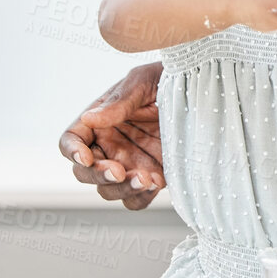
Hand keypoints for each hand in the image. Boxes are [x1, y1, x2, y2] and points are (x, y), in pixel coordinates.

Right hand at [58, 64, 165, 209]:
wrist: (205, 91)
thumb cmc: (168, 79)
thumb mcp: (144, 81)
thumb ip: (119, 101)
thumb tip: (90, 118)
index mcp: (99, 121)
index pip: (71, 140)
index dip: (72, 151)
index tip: (86, 157)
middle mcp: (109, 146)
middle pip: (85, 172)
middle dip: (98, 176)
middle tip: (119, 171)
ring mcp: (130, 164)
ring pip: (109, 190)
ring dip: (122, 190)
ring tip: (145, 179)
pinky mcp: (152, 176)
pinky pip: (137, 198)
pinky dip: (142, 197)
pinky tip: (157, 183)